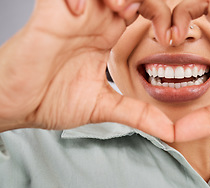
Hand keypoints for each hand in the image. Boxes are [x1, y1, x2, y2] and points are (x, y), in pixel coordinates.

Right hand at [0, 0, 173, 140]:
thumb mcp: (104, 107)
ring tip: (123, 12)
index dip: (160, 18)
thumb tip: (170, 131)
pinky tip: (79, 10)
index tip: (170, 39)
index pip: (142, 11)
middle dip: (150, 3)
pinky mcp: (49, 16)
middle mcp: (94, 22)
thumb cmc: (52, 100)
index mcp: (108, 38)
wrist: (16, 106)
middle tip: (160, 29)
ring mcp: (73, 17)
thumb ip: (138, 114)